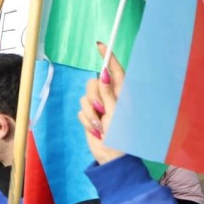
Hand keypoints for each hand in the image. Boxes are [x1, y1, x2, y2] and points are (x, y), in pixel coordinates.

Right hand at [77, 43, 124, 164]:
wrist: (111, 157)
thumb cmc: (120, 136)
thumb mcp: (115, 113)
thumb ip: (108, 93)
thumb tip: (104, 74)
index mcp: (122, 94)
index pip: (115, 70)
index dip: (108, 57)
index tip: (100, 45)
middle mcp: (110, 98)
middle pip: (94, 83)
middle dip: (94, 96)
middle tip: (101, 109)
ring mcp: (100, 107)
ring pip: (85, 97)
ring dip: (90, 113)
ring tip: (100, 126)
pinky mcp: (90, 116)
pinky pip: (81, 110)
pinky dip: (87, 121)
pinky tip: (96, 130)